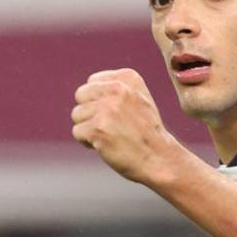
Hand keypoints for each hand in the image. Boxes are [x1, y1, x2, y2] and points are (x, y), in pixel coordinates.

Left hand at [72, 69, 183, 185]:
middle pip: (81, 95)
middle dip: (89, 112)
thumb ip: (115, 88)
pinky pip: (77, 132)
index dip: (98, 100)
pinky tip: (105, 145)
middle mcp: (117, 89)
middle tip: (109, 125)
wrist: (159, 158)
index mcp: (127, 78)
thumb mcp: (139, 98)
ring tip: (110, 135)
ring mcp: (107, 108)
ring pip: (76, 114)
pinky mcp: (98, 128)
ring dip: (88, 128)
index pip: (92, 81)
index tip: (115, 113)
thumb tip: (86, 90)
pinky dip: (87, 142)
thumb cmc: (146, 132)